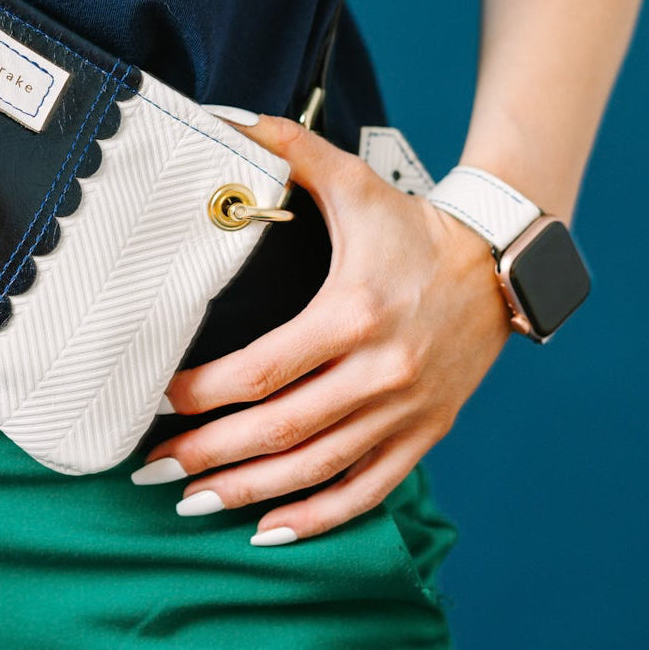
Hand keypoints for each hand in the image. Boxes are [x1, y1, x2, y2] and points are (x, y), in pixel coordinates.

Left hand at [133, 113, 512, 540]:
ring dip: (248, 493)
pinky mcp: (424, 435)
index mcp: (353, 313)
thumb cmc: (411, 226)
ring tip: (189, 502)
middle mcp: (380, 372)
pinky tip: (269, 529)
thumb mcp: (351, 182)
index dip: (204, 393)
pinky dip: (318, 516)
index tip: (158, 399)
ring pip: (316, 469)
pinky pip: (367, 491)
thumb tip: (225, 120)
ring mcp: (405, 412)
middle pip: (279, 430)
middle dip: (208, 455)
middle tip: (148, 468)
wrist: (499, 266)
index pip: (262, 370)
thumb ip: (287, 149)